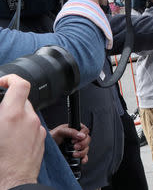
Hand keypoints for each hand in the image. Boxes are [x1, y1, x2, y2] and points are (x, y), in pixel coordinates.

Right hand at [0, 74, 45, 188]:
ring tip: (4, 130)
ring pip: (27, 113)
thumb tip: (2, 105)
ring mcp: (37, 128)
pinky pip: (32, 125)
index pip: (20, 84)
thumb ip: (0, 113)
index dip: (10, 79)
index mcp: (12, 115)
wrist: (13, 181)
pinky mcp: (42, 137)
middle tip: (0, 114)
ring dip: (16, 116)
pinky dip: (23, 126)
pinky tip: (13, 139)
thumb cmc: (0, 162)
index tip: (2, 83)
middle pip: (22, 100)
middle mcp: (28, 119)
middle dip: (9, 103)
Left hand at [50, 123, 90, 163]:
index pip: (85, 130)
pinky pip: (84, 157)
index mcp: (75, 130)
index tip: (74, 140)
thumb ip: (71, 131)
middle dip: (83, 144)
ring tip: (74, 154)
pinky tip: (81, 160)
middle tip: (75, 147)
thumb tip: (81, 135)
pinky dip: (84, 159)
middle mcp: (77, 138)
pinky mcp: (76, 155)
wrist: (46, 148)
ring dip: (82, 152)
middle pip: (87, 140)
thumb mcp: (60, 131)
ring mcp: (77, 147)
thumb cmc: (52, 137)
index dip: (83, 135)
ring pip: (86, 149)